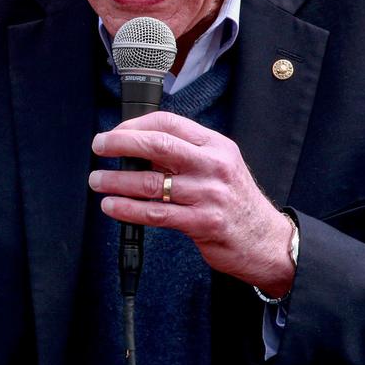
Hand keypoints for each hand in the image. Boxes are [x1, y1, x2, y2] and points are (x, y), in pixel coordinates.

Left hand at [88, 111, 295, 296]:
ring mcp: (208, 195)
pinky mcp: (203, 223)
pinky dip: (127, 209)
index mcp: (216, 146)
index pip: (169, 123)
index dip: (135, 125)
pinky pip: (155, 213)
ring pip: (151, 182)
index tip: (115, 133)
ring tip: (98, 181)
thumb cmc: (236, 202)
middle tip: (99, 146)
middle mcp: (213, 166)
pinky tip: (111, 206)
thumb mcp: (219, 166)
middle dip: (120, 143)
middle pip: (158, 145)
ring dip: (116, 180)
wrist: (267, 241)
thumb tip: (137, 147)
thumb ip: (185, 154)